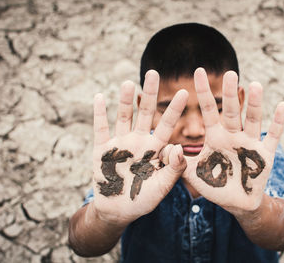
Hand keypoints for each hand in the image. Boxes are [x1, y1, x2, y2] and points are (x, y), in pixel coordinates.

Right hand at [92, 70, 187, 226]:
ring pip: (123, 117)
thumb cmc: (142, 200)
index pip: (167, 125)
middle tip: (154, 73)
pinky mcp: (102, 149)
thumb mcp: (162, 188)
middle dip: (149, 94)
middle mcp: (138, 141)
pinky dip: (99, 113)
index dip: (175, 110)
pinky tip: (99, 96)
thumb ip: (173, 170)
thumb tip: (179, 147)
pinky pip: (100, 128)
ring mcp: (120, 144)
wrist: (117, 210)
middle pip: (145, 113)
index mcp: (155, 149)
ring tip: (129, 82)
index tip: (185, 92)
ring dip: (125, 100)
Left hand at [182, 68, 283, 215]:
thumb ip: (178, 163)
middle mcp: (233, 136)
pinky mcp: (265, 155)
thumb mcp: (192, 175)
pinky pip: (274, 137)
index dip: (203, 92)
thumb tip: (169, 148)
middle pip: (231, 111)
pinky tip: (283, 106)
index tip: (198, 71)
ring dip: (254, 104)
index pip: (208, 110)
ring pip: (253, 120)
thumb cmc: (213, 186)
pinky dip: (279, 123)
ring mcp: (250, 144)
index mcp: (215, 137)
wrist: (236, 203)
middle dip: (230, 94)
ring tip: (255, 85)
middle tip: (230, 73)